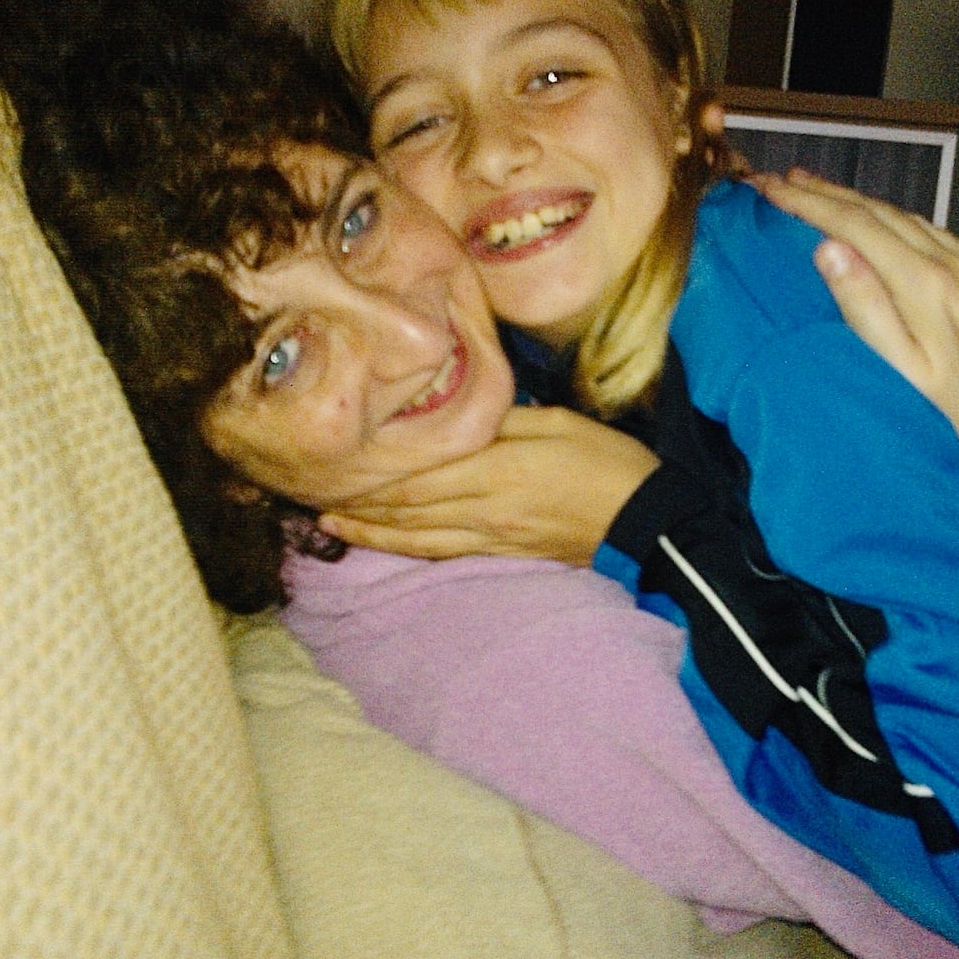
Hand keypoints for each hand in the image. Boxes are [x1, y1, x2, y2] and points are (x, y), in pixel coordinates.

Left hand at [317, 405, 657, 564]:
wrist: (648, 522)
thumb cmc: (608, 462)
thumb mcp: (558, 421)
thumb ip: (503, 417)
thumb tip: (455, 407)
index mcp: (498, 468)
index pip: (419, 471)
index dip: (372, 471)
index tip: (333, 460)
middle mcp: (485, 507)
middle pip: (407, 505)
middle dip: (358, 500)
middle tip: (309, 491)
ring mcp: (492, 536)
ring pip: (417, 535)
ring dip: (370, 531)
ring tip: (327, 525)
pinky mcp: (502, 551)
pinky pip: (443, 549)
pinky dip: (405, 546)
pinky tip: (383, 542)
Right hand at [749, 169, 958, 556]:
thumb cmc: (943, 415)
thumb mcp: (894, 369)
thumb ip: (863, 306)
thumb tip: (828, 249)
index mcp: (929, 288)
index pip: (857, 227)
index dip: (811, 203)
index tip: (773, 187)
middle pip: (886, 215)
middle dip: (833, 195)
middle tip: (790, 179)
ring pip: (921, 226)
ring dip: (873, 211)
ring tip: (831, 197)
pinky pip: (956, 248)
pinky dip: (919, 237)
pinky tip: (896, 237)